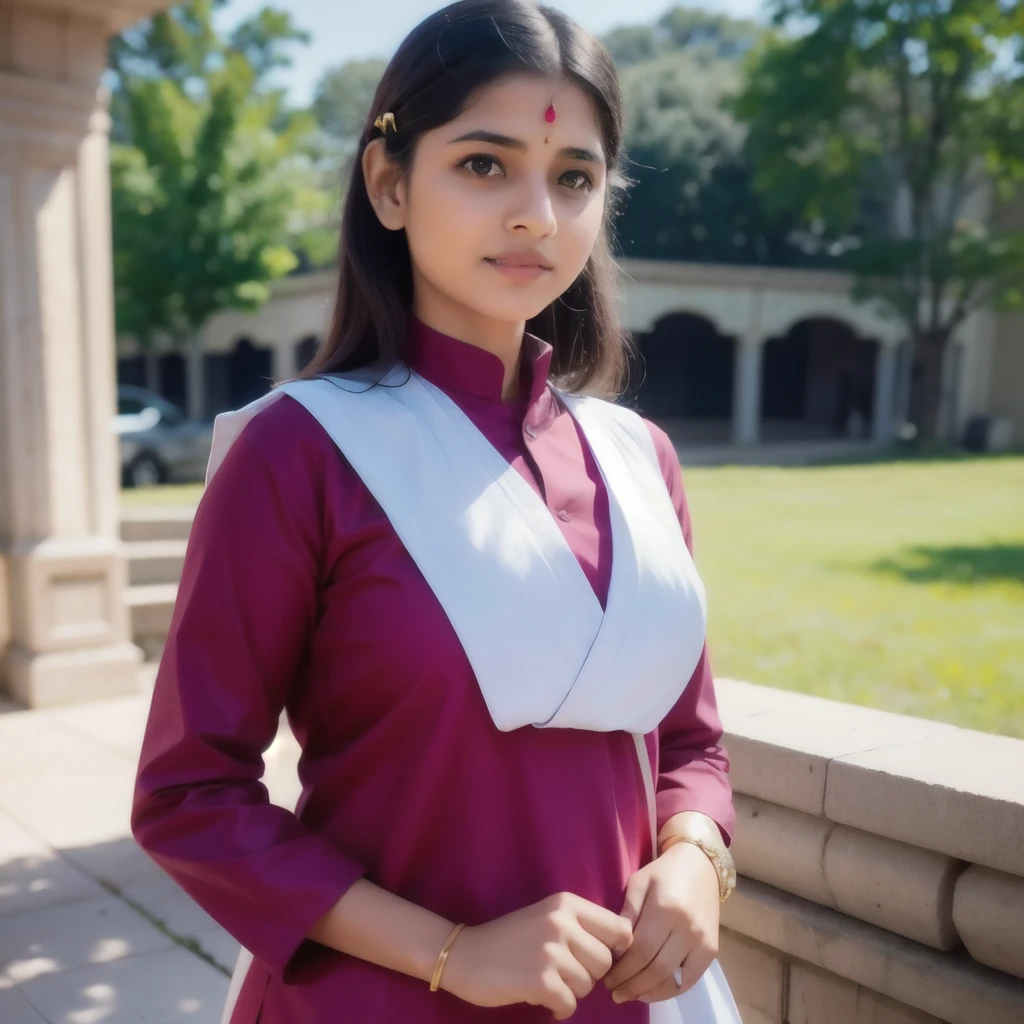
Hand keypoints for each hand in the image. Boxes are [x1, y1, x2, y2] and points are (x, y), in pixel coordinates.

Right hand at [440, 892, 633, 1019]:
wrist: (465, 954)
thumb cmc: (510, 938)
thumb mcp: (547, 917)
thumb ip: (581, 926)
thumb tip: (624, 947)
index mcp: (566, 903)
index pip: (619, 929)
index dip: (614, 950)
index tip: (593, 958)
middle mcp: (561, 922)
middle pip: (605, 962)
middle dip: (588, 974)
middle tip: (562, 973)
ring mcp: (550, 951)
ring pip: (588, 985)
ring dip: (571, 991)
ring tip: (547, 981)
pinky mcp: (540, 980)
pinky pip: (570, 1004)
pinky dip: (558, 1007)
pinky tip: (540, 997)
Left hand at [603, 841, 719, 1004]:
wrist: (701, 866)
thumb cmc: (663, 872)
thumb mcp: (638, 883)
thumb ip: (627, 914)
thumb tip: (615, 949)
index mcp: (665, 908)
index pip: (639, 950)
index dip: (621, 969)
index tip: (607, 978)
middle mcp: (687, 928)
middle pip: (654, 969)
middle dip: (631, 985)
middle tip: (614, 992)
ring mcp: (702, 941)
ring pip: (672, 979)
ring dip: (648, 992)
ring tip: (629, 994)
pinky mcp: (712, 950)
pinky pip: (689, 980)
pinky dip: (670, 990)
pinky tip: (652, 990)